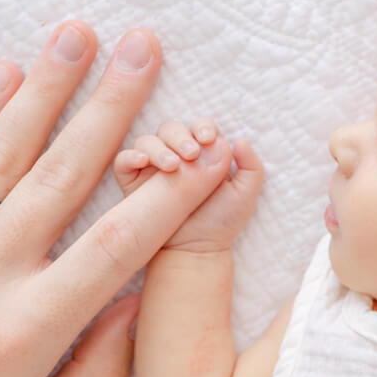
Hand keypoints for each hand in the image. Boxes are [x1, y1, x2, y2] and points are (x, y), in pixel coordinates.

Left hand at [0, 22, 199, 376]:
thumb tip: (136, 305)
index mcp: (21, 340)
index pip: (118, 247)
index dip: (172, 194)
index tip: (214, 152)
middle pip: (61, 178)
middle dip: (114, 109)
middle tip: (148, 49)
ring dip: (45, 91)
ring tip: (81, 35)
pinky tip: (1, 76)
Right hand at [113, 119, 265, 254]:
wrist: (197, 248)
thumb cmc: (221, 221)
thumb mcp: (245, 194)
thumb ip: (251, 166)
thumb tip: (238, 139)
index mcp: (203, 152)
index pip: (199, 128)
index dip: (203, 127)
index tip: (208, 139)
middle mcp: (175, 155)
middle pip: (171, 129)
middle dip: (180, 136)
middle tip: (191, 154)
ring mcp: (152, 167)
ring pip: (147, 141)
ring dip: (158, 147)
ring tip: (172, 166)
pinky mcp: (132, 180)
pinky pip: (125, 160)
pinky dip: (131, 156)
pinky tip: (143, 162)